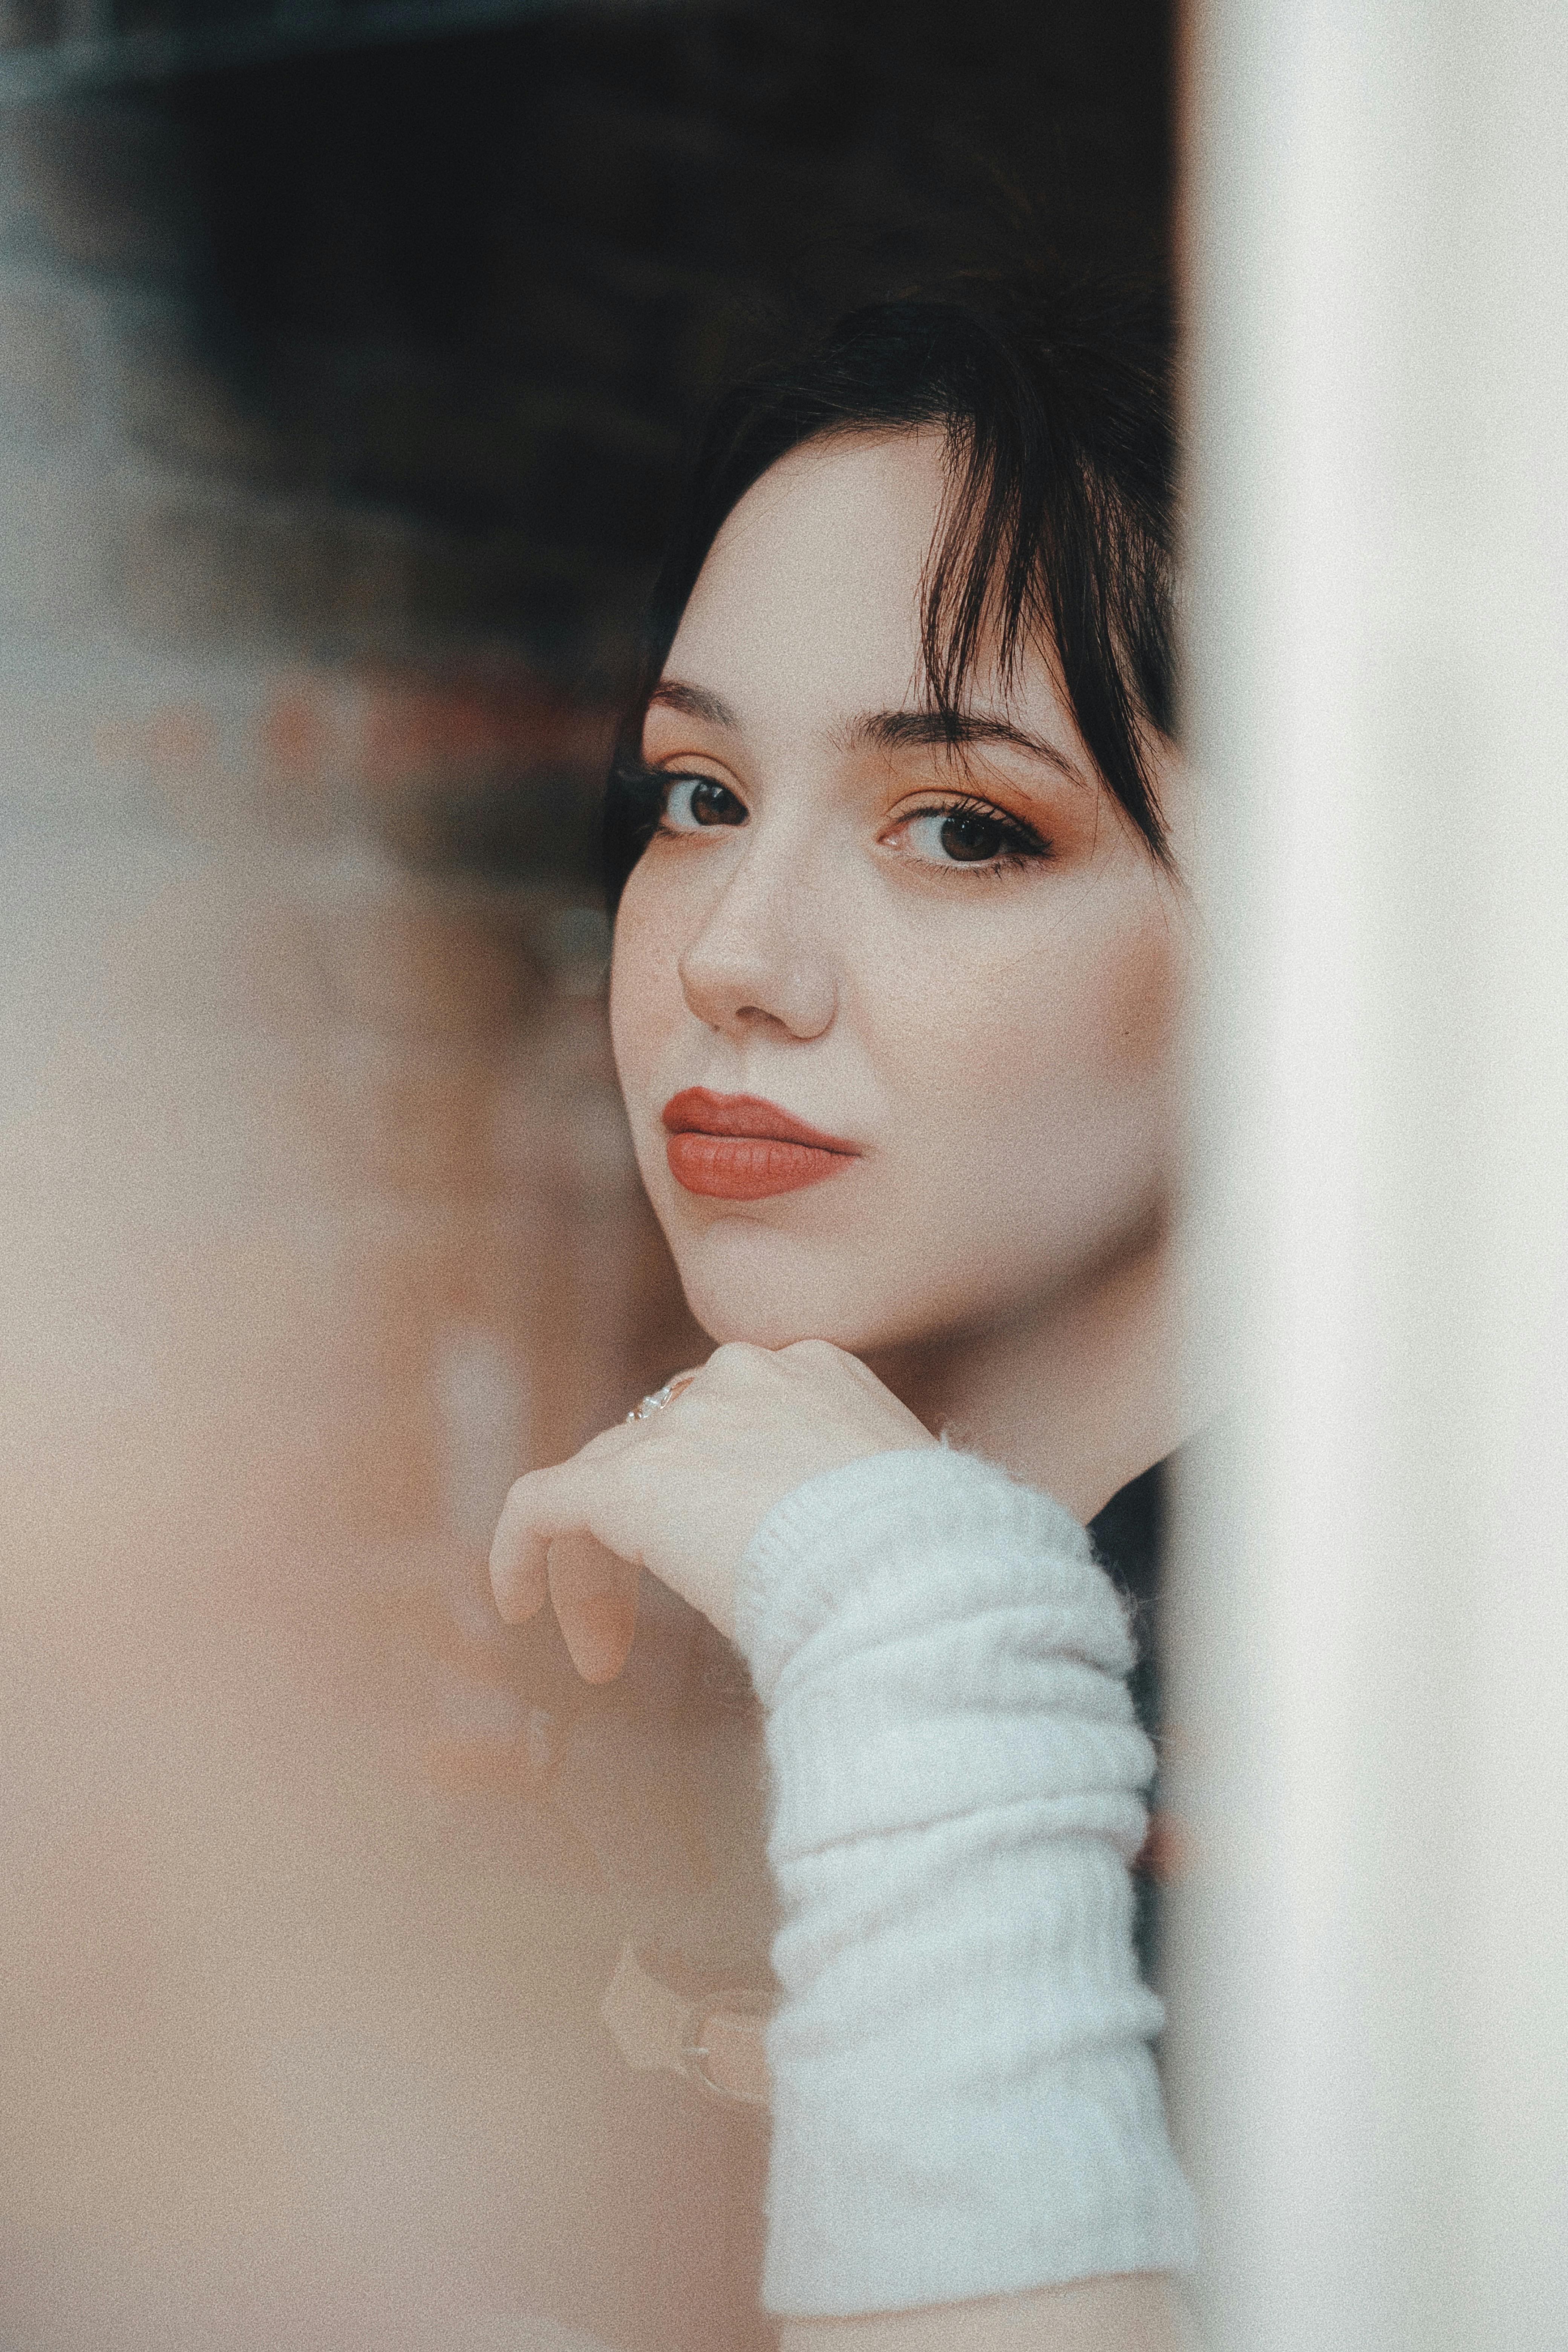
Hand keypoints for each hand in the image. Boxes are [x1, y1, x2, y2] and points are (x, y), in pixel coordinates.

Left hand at [489, 1339, 934, 1682]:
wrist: (914, 1577)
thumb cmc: (937, 1567)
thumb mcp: (906, 1511)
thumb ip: (857, 1507)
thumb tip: (857, 1561)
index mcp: (818, 1373)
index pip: (733, 1418)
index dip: (713, 1495)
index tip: (723, 1570)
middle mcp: (746, 1377)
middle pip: (664, 1445)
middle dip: (650, 1532)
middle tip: (652, 1621)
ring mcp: (685, 1423)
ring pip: (606, 1480)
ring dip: (599, 1567)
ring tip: (603, 1651)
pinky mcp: (628, 1482)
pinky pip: (542, 1502)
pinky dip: (519, 1550)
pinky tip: (518, 1609)